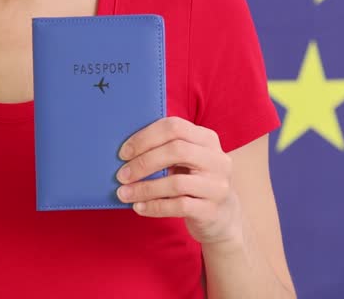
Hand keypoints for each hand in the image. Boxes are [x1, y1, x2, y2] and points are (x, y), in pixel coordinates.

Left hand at [115, 116, 242, 246]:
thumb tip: (125, 151)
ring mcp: (218, 186)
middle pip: (176, 151)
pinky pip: (179, 206)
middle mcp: (217, 159)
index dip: (145, 138)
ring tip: (123, 193)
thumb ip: (165, 150)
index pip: (174, 127)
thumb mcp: (187, 161)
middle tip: (121, 175)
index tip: (123, 153)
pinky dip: (154, 207)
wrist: (222, 216)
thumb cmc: (193, 182)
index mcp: (207, 139)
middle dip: (143, 162)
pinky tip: (139, 207)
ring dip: (144, 188)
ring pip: (176, 183)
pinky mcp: (212, 210)